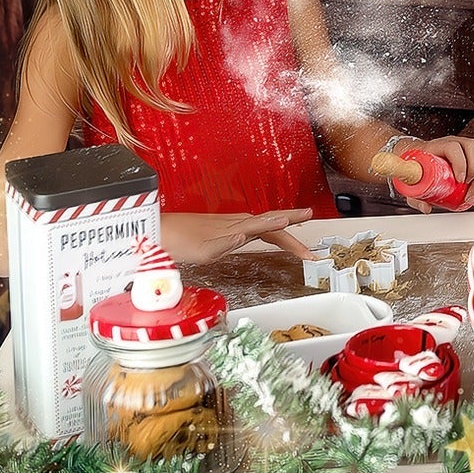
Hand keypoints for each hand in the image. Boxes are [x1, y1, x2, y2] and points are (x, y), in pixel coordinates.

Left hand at [160, 209, 316, 263]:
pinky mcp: (226, 227)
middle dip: (294, 223)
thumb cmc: (181, 242)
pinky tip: (267, 230)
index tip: (307, 251)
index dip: (291, 241)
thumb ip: (227, 243)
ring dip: (283, 225)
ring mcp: (232, 223)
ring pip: (265, 222)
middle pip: (273, 221)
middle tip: (311, 225)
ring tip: (297, 225)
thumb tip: (246, 236)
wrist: (163, 232)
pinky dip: (269, 228)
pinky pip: (255, 225)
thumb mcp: (204, 250)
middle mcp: (238, 222)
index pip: (272, 230)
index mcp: (237, 227)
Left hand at [407, 136, 473, 211]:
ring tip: (472, 196)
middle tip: (468, 189)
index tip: (459, 180)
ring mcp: (467, 151)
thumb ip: (416, 195)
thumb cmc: (417, 166)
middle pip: (473, 148)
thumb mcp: (412, 180)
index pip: (453, 147)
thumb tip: (426, 207)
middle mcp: (456, 144)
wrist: (419, 157)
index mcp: (439, 145)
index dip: (460, 163)